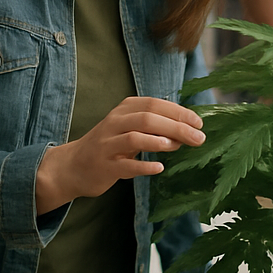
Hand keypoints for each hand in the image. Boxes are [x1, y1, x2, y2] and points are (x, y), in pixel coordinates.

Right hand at [35, 97, 204, 214]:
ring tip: (177, 146)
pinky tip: (159, 168)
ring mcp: (107, 144)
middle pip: (147, 118)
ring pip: (134, 137)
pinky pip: (124, 165)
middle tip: (199, 137)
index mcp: (124, 109)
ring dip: (158, 141)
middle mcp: (115, 122)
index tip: (199, 123)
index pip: (154, 104)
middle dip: (176, 126)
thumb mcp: (130, 129)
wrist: (73, 166)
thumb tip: (187, 131)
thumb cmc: (111, 146)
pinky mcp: (103, 165)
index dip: (178, 112)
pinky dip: (143, 165)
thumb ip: (155, 128)